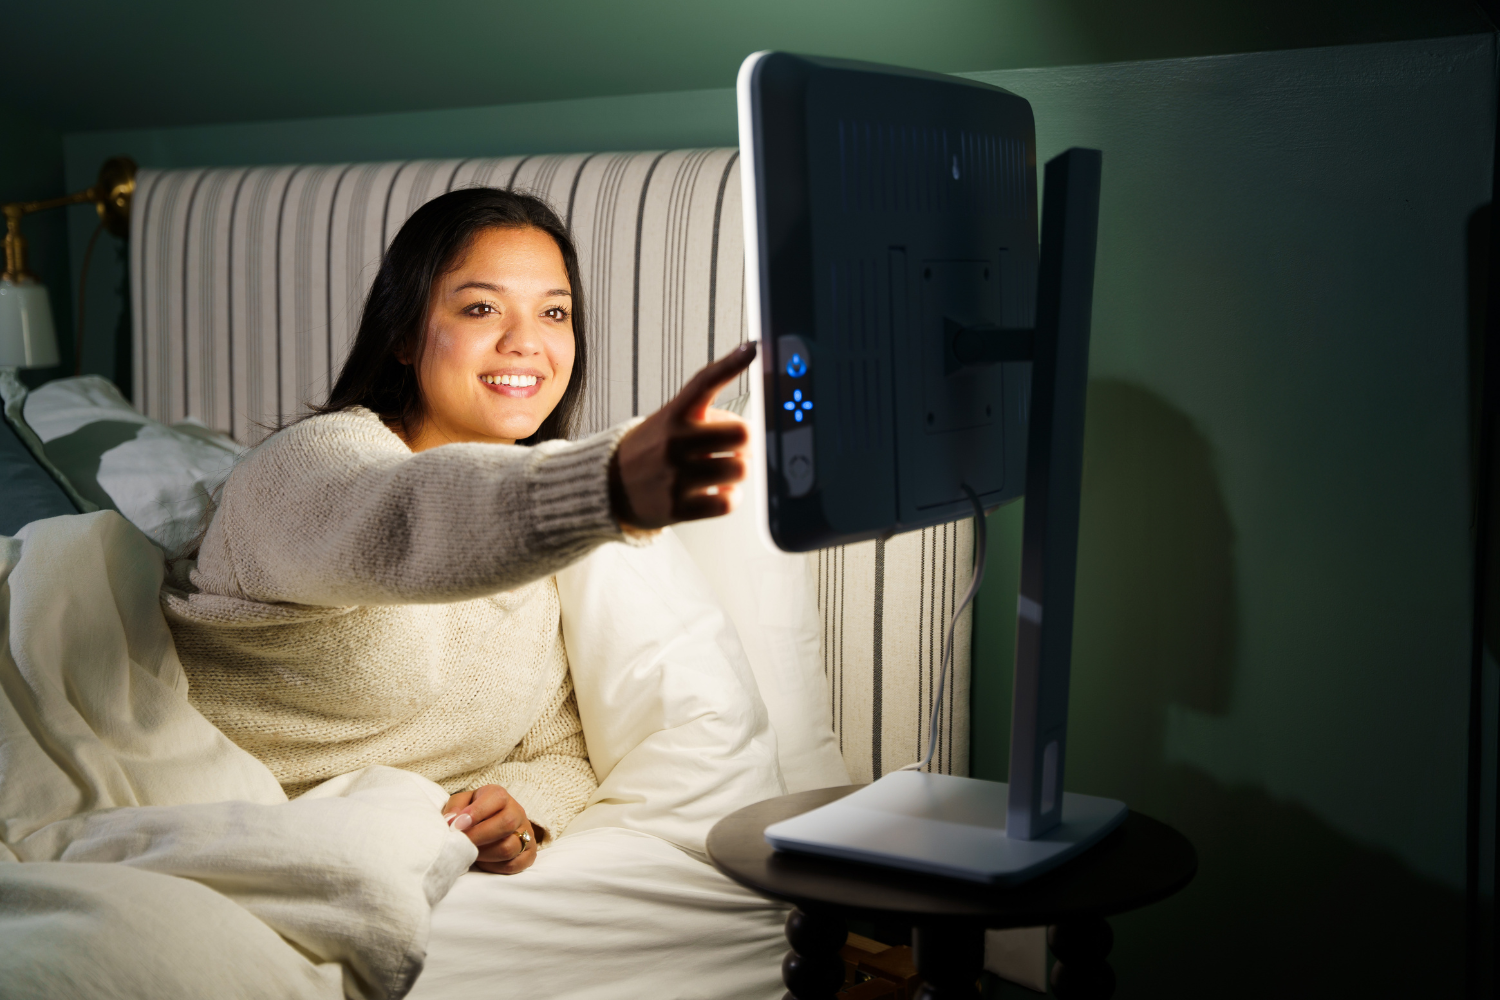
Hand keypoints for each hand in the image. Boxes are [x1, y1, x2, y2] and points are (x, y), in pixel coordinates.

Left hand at [443, 784, 540, 874]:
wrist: (491, 825)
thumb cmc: (473, 814)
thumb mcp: (462, 803)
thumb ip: (454, 807)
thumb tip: (450, 821)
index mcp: (501, 796)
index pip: (497, 798)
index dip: (476, 812)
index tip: (456, 826)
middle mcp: (517, 812)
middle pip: (507, 823)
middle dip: (478, 836)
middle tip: (459, 844)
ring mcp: (526, 833)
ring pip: (509, 847)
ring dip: (484, 854)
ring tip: (470, 853)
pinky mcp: (529, 852)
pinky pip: (515, 864)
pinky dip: (495, 867)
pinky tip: (483, 862)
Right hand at [610, 342, 756, 529]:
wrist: (609, 487)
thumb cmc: (650, 450)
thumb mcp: (669, 420)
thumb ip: (706, 416)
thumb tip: (750, 425)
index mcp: (675, 414)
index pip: (705, 381)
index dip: (731, 363)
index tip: (753, 347)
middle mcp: (674, 440)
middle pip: (743, 434)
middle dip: (748, 443)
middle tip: (737, 448)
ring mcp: (675, 474)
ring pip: (740, 469)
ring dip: (739, 472)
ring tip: (724, 471)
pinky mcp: (677, 506)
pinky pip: (728, 501)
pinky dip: (731, 497)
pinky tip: (719, 491)